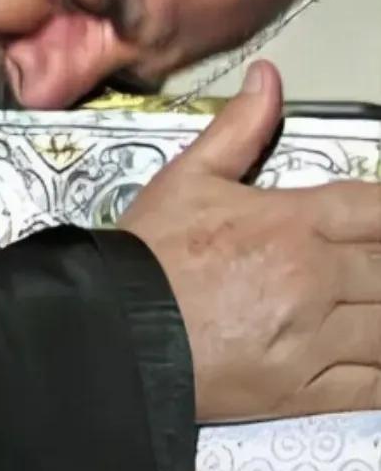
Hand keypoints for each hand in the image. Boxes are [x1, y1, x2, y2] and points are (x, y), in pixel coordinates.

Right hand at [118, 60, 380, 422]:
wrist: (116, 326)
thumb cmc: (150, 253)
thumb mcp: (190, 176)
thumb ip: (240, 127)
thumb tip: (268, 79)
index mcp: (293, 222)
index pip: (375, 209)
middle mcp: (314, 279)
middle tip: (375, 261)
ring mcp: (315, 339)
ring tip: (375, 301)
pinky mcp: (304, 391)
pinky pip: (374, 386)